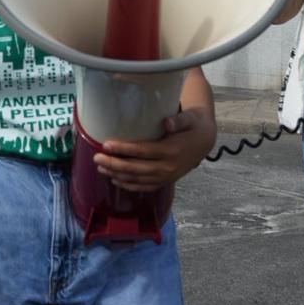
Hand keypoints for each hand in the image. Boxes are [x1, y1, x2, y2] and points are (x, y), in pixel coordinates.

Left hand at [96, 107, 216, 191]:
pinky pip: (145, 186)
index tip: (107, 144)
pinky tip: (116, 180)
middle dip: (114, 164)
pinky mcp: (166, 181)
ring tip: (101, 167)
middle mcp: (168, 166)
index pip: (143, 151)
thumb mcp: (190, 117)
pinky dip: (129, 185)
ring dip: (118, 175)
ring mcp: (166, 176)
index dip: (124, 149)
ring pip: (138, 179)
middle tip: (97, 157)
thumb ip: (178, 119)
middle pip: (136, 168)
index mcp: (171, 150)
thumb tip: (166, 122)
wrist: (206, 140)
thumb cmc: (193, 125)